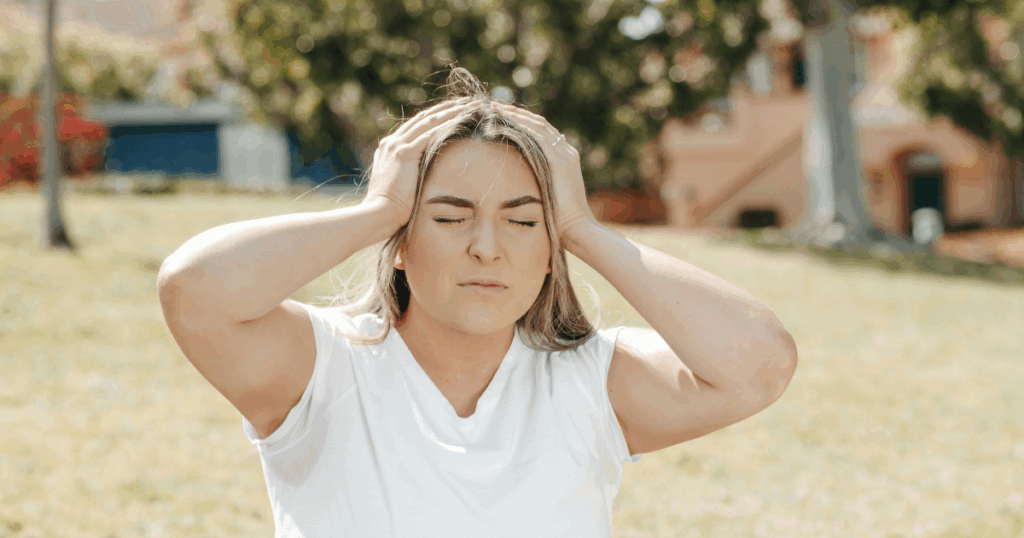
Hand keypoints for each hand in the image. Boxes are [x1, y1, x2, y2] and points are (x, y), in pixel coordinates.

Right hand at [362, 97, 474, 227]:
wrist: (378, 214)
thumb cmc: (391, 209)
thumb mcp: (399, 187)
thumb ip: (409, 175)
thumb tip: (425, 178)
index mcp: (389, 148)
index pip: (416, 127)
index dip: (435, 117)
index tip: (452, 112)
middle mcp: (392, 143)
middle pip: (423, 119)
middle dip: (445, 109)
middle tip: (464, 102)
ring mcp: (397, 146)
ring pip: (428, 122)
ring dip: (449, 112)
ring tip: (468, 106)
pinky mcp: (404, 153)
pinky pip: (430, 133)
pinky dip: (446, 125)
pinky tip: (461, 120)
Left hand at [494, 103, 597, 242]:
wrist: (576, 231)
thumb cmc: (557, 222)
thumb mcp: (544, 197)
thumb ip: (534, 184)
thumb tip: (514, 186)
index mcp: (564, 158)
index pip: (540, 131)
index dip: (520, 121)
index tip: (498, 116)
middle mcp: (566, 152)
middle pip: (538, 123)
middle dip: (514, 113)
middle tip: (491, 107)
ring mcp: (565, 156)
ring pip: (536, 126)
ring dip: (514, 116)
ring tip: (492, 110)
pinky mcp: (560, 163)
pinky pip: (537, 138)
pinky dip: (519, 128)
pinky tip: (500, 124)